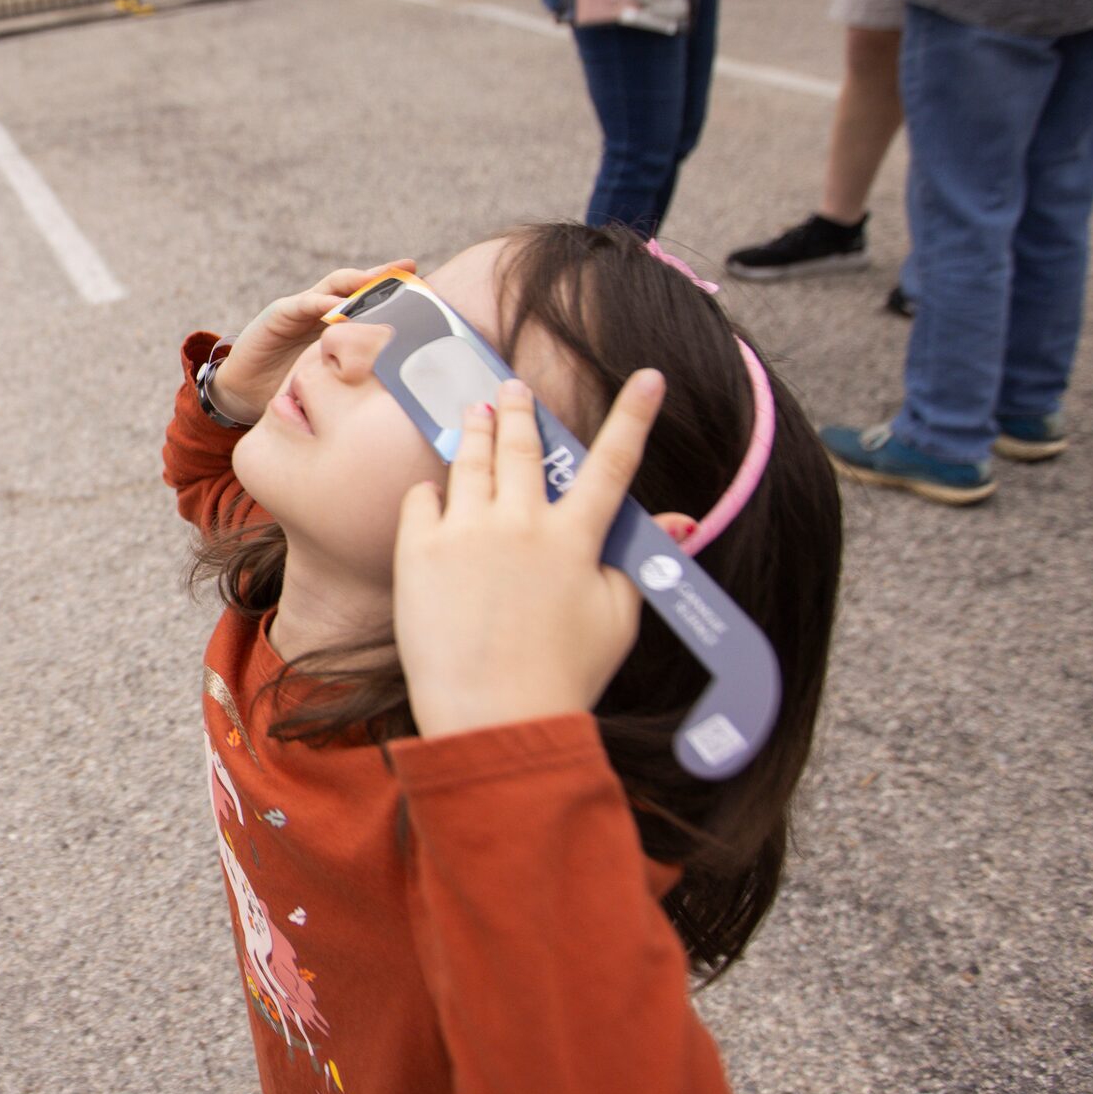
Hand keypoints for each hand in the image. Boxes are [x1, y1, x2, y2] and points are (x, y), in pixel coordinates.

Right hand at [207, 260, 415, 424]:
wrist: (246, 391)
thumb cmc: (290, 384)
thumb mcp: (331, 376)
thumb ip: (356, 369)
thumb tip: (400, 380)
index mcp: (335, 322)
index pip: (369, 301)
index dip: (394, 292)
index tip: (425, 284)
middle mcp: (320, 309)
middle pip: (356, 284)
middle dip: (382, 276)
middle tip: (409, 268)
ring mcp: (300, 307)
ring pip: (333, 286)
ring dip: (357, 282)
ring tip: (379, 281)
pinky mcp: (279, 313)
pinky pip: (305, 303)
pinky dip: (323, 303)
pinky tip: (341, 305)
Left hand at [392, 372, 677, 741]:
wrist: (493, 716)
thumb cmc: (562, 677)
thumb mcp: (617, 619)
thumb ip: (637, 563)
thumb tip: (674, 523)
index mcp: (576, 539)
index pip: (614, 463)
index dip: (634, 416)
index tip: (649, 377)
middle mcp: (521, 523)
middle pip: (525, 448)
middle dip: (522, 410)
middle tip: (512, 388)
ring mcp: (466, 531)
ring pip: (472, 461)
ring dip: (477, 430)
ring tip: (475, 411)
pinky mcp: (418, 550)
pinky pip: (422, 499)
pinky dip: (431, 492)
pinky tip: (436, 490)